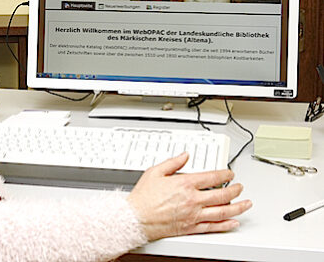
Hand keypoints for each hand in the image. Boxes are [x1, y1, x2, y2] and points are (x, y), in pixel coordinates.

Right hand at [127, 152, 251, 240]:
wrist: (136, 218)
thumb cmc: (143, 197)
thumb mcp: (155, 172)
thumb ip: (173, 163)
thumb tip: (185, 156)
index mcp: (185, 184)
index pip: (212, 178)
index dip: (225, 175)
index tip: (230, 174)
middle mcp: (193, 200)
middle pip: (222, 195)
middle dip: (235, 190)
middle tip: (240, 187)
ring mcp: (194, 215)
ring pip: (223, 212)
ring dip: (238, 207)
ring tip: (246, 204)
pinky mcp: (191, 228)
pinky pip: (213, 226)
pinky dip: (226, 225)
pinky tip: (233, 222)